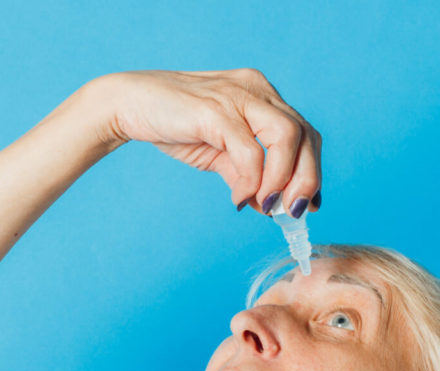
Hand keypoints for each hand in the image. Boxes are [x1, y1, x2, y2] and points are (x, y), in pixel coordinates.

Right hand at [88, 68, 321, 215]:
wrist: (127, 105)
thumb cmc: (174, 125)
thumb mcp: (219, 154)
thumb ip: (245, 174)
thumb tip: (268, 206)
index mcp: (261, 96)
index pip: (304, 133)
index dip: (312, 170)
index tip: (308, 205)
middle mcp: (256, 89)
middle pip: (304, 133)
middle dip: (306, 178)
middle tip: (292, 212)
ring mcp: (237, 96)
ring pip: (286, 136)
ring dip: (283, 178)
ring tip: (267, 206)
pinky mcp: (215, 109)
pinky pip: (249, 149)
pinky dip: (251, 180)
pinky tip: (239, 199)